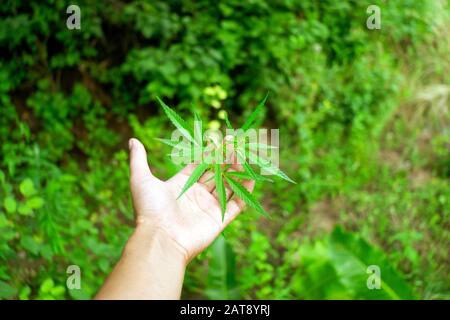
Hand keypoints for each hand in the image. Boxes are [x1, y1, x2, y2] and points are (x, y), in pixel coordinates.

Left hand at [128, 138, 253, 263]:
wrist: (160, 239)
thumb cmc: (149, 209)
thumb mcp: (140, 179)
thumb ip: (138, 159)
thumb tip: (132, 140)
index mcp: (181, 185)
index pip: (199, 165)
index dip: (209, 153)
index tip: (219, 139)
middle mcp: (196, 195)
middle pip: (215, 173)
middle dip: (225, 159)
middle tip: (235, 143)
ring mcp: (209, 207)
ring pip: (228, 185)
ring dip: (236, 171)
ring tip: (243, 155)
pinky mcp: (220, 219)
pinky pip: (237, 203)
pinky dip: (245, 192)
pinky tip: (252, 177)